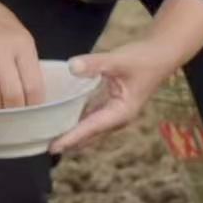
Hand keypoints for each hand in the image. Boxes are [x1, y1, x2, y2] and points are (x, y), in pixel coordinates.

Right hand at [0, 0, 43, 108]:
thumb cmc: (0, 28)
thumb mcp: (22, 38)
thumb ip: (27, 64)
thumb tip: (32, 99)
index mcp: (21, 44)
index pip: (33, 84)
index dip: (34, 105)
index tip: (31, 112)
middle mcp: (0, 48)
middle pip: (12, 92)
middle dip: (14, 111)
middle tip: (12, 115)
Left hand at [49, 39, 182, 153]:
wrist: (161, 54)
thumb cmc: (143, 58)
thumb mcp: (118, 59)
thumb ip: (95, 64)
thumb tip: (72, 67)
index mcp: (121, 113)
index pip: (91, 128)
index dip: (71, 138)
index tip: (53, 148)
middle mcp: (117, 118)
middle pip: (88, 135)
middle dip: (67, 142)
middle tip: (41, 147)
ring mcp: (114, 113)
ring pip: (88, 128)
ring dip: (70, 133)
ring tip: (46, 136)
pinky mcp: (111, 106)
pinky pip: (90, 117)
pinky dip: (75, 120)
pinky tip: (59, 117)